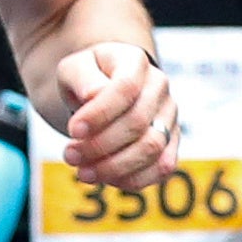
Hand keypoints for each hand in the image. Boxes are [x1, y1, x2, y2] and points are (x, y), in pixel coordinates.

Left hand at [41, 43, 176, 194]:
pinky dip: (132, 179)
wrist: (102, 92)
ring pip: (151, 149)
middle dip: (99, 145)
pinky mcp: (171, 143)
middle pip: (137, 122)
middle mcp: (159, 87)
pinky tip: (105, 178)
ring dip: (113, 167)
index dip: (100, 113)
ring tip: (83, 172)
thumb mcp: (73, 69)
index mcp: (135, 62)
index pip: (125, 88)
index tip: (73, 130)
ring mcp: (169, 116)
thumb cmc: (86, 80)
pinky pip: (161, 168)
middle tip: (70, 156)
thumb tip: (93, 95)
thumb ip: (81, 78)